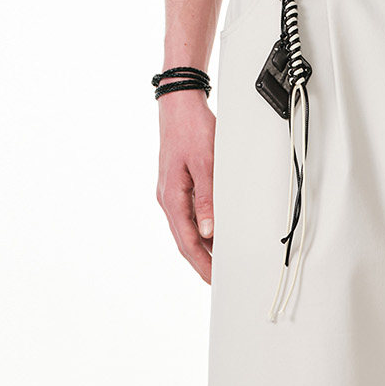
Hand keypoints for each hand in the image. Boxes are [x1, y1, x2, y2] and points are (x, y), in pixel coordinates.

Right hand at [157, 91, 215, 281]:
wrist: (180, 106)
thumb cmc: (191, 130)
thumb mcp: (206, 164)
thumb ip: (207, 200)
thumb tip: (208, 232)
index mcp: (172, 198)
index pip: (187, 242)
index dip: (201, 263)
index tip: (214, 278)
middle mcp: (168, 199)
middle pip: (184, 241)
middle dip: (200, 262)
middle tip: (216, 278)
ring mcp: (171, 194)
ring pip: (185, 230)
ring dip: (200, 249)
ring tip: (216, 263)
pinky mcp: (177, 186)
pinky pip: (187, 217)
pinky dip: (199, 231)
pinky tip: (210, 236)